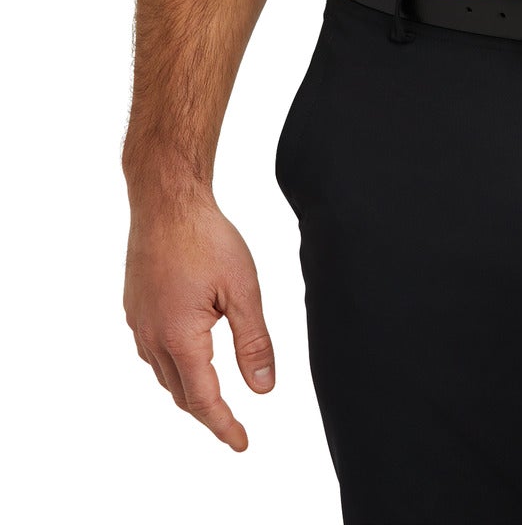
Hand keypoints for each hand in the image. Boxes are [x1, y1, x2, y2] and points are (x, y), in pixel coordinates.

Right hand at [123, 192, 275, 450]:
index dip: (224, 425)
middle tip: (233, 424)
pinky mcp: (134, 307)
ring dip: (189, 389)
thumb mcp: (243, 289)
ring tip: (215, 395)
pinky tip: (189, 354)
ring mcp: (139, 323)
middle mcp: (153, 338)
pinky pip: (153, 352)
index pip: (203, 400)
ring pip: (165, 375)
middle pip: (181, 393)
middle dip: (208, 412)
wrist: (166, 202)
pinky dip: (174, 365)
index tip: (242, 443)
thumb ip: (254, 342)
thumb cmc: (205, 237)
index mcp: (181, 338)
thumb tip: (263, 388)